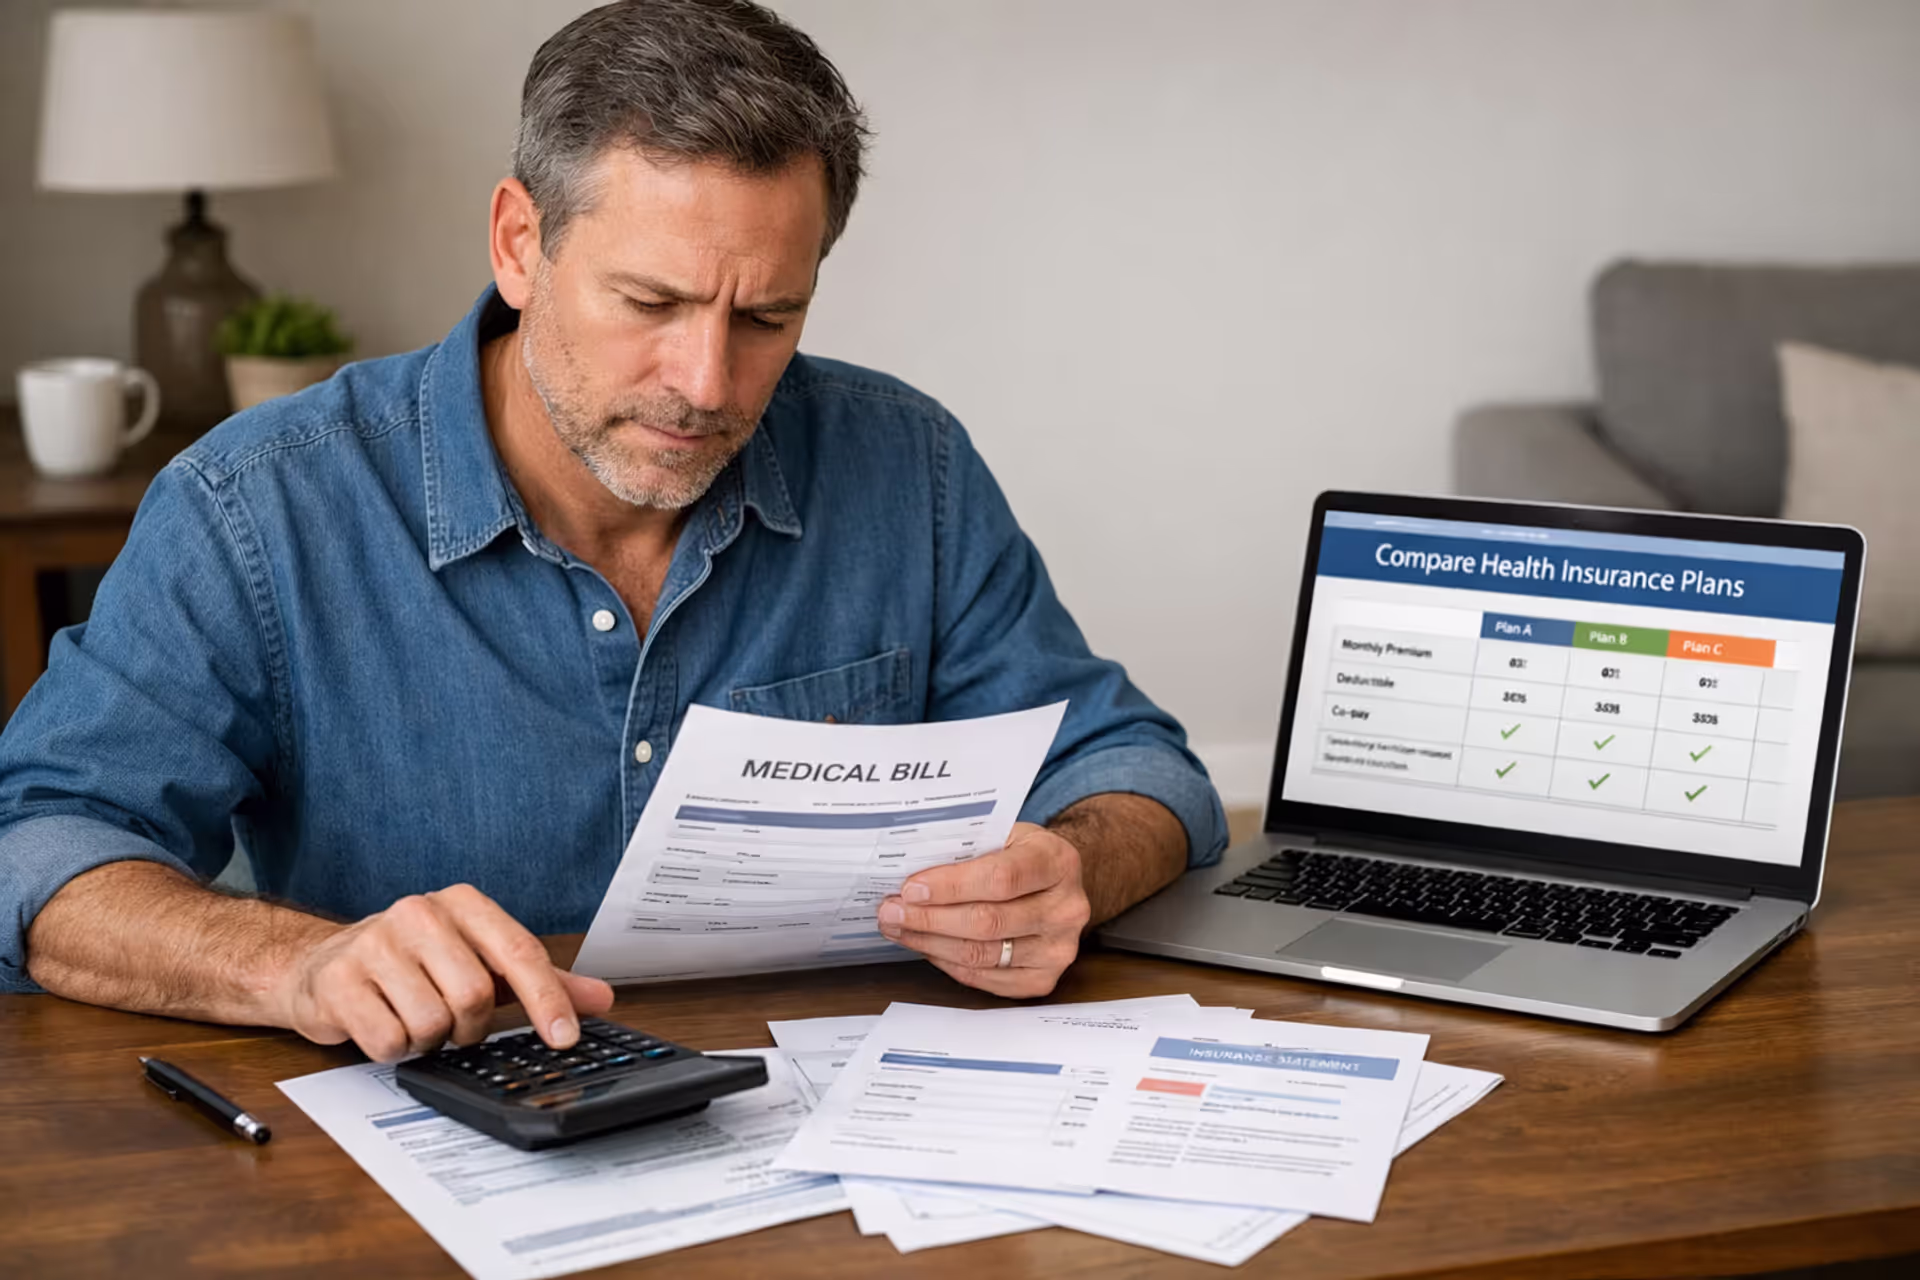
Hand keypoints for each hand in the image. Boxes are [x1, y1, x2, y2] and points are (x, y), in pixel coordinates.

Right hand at [271, 883, 614, 1061]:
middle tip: (454, 1024)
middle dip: (470, 1027)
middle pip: (475, 996)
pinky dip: (395, 1049)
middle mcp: (419, 912)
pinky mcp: (338, 982)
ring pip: (432, 1022)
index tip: (565, 1038)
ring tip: (414, 1019)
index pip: (519, 953)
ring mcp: (374, 944)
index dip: (547, 1000)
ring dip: (430, 1039)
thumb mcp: (481, 963)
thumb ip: (541, 980)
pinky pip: (389, 1040)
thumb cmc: (414, 964)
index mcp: (462, 904)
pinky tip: (384, 1025)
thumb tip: (601, 999)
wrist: (321, 965)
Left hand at [876, 822, 1091, 996]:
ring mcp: (1059, 949)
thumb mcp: (1004, 834)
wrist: (1057, 883)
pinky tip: (927, 946)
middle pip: (988, 922)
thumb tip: (909, 870)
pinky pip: (985, 979)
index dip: (951, 886)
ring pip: (981, 955)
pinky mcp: (1044, 979)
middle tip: (891, 911)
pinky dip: (948, 964)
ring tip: (900, 929)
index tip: (911, 889)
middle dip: (929, 918)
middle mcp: (1067, 908)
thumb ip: (966, 848)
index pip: (1000, 878)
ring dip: (931, 943)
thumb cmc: (1022, 855)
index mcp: (1057, 861)